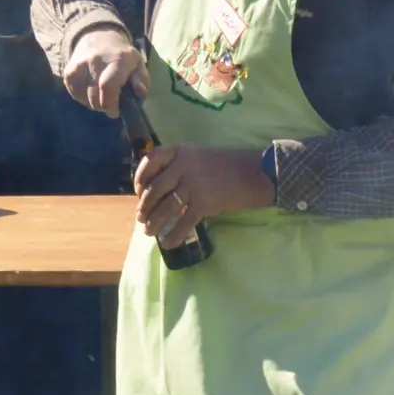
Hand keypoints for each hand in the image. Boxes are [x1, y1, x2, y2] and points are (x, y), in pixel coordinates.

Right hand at [62, 25, 146, 114]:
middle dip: (102, 107)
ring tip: (100, 99)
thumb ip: (142, 80)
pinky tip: (89, 93)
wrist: (98, 37)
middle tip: (108, 107)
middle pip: (94, 95)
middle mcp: (96, 60)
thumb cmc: (122, 56)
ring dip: (92, 103)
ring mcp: (79, 64)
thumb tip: (141, 93)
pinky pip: (73, 92)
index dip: (110, 103)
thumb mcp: (138, 64)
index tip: (114, 112)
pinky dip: (81, 98)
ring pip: (83, 96)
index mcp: (117, 60)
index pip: (108, 86)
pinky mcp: (69, 70)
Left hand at [134, 144, 273, 246]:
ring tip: (149, 231)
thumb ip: (179, 165)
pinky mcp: (205, 203)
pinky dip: (174, 235)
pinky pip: (183, 222)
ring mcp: (194, 185)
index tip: (138, 191)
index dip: (140, 177)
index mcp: (181, 151)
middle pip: (154, 189)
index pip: (151, 160)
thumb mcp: (198, 156)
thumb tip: (156, 187)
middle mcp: (184, 166)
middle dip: (145, 206)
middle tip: (141, 217)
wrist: (255, 174)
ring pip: (165, 207)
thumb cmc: (226, 165)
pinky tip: (167, 243)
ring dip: (154, 222)